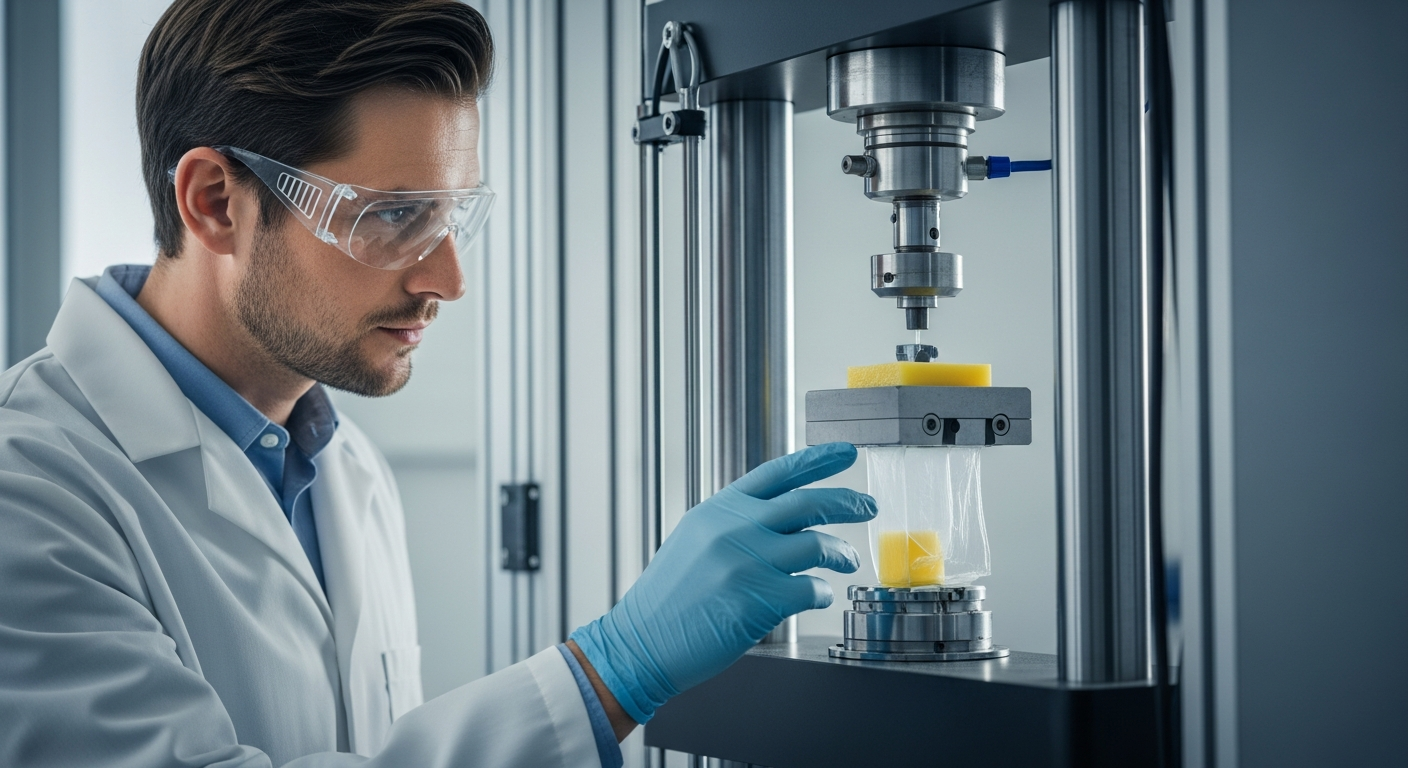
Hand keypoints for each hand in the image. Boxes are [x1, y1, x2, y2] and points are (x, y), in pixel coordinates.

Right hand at [569, 442, 875, 724]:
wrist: (642, 642)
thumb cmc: (669, 599)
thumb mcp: (695, 540)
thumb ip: (735, 523)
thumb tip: (782, 517)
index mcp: (720, 509)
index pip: (777, 472)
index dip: (817, 459)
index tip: (847, 452)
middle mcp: (735, 528)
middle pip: (807, 502)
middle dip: (847, 501)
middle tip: (869, 504)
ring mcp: (748, 562)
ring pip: (817, 546)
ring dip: (841, 554)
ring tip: (846, 562)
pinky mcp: (760, 599)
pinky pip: (811, 589)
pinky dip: (823, 593)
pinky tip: (819, 596)